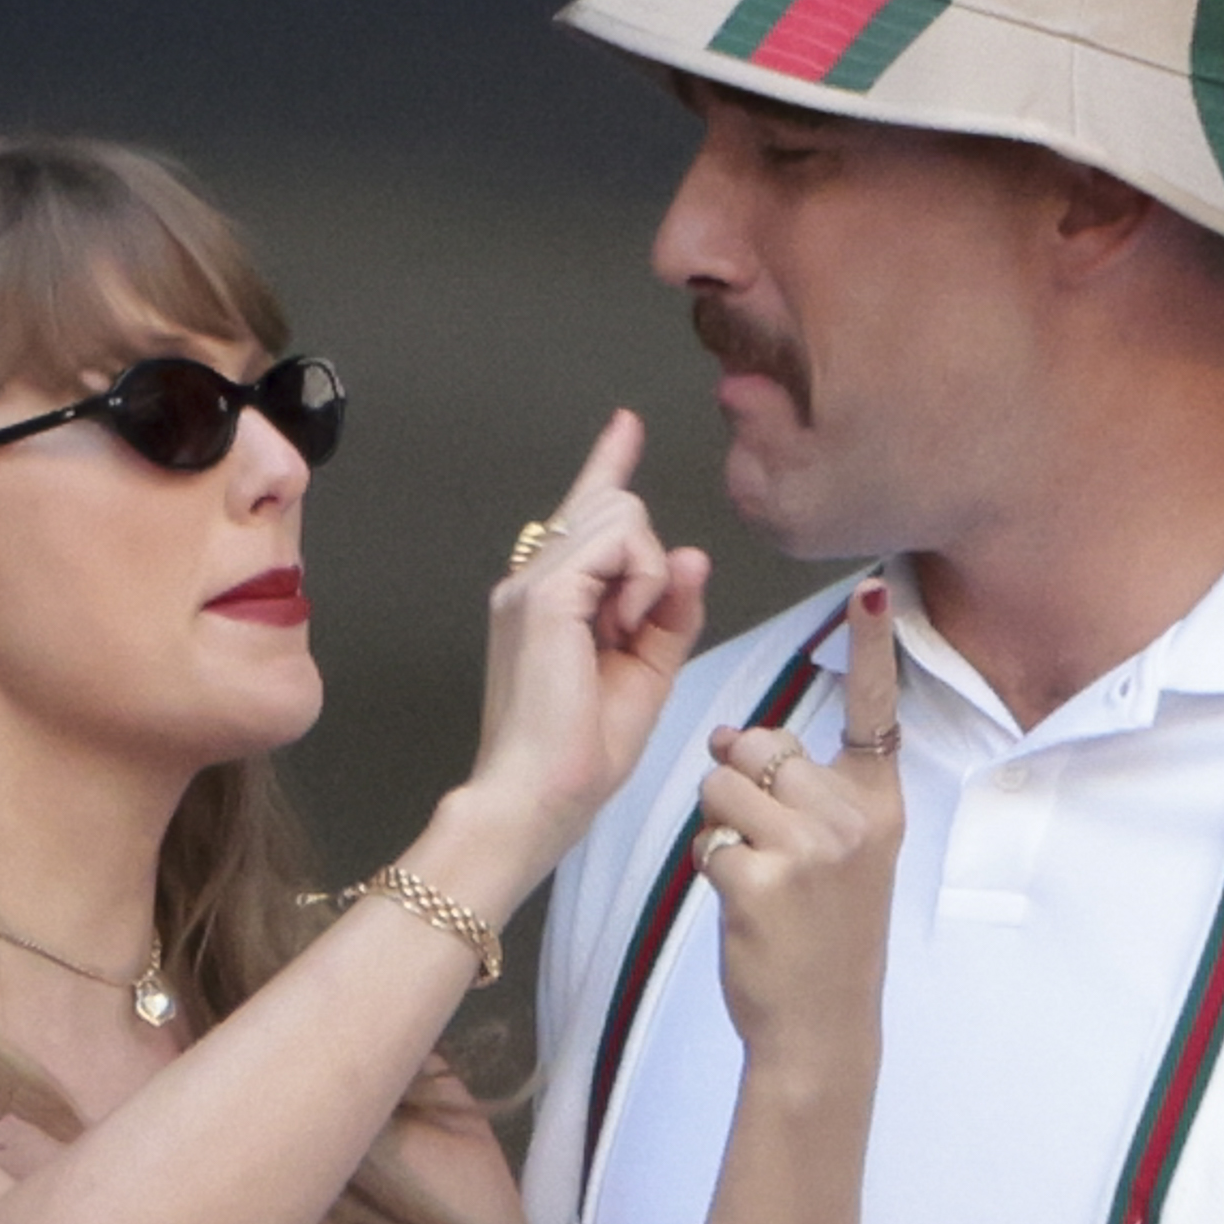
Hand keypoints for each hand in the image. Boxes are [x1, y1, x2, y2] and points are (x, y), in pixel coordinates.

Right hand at [461, 414, 713, 901]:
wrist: (536, 799)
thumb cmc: (579, 756)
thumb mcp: (646, 674)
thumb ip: (670, 613)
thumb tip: (693, 554)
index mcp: (549, 599)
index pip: (586, 513)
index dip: (609, 463)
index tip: (627, 424)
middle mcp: (531, 580)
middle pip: (616, 508)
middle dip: (651, 565)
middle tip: (633, 632)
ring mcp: (531, 581)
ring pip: (623, 514)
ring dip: (649, 575)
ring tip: (624, 634)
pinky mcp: (544, 592)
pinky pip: (622, 540)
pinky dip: (644, 582)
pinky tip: (624, 626)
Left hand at [693, 579, 902, 1073]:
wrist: (820, 1024)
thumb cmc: (823, 935)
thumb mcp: (845, 856)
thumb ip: (809, 791)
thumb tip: (737, 738)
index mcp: (878, 804)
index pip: (876, 711)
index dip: (875, 649)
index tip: (876, 589)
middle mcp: (854, 818)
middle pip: (764, 744)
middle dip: (740, 779)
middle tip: (762, 839)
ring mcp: (813, 848)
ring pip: (725, 783)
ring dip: (719, 823)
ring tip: (755, 872)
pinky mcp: (766, 879)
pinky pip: (710, 834)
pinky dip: (712, 863)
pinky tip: (744, 902)